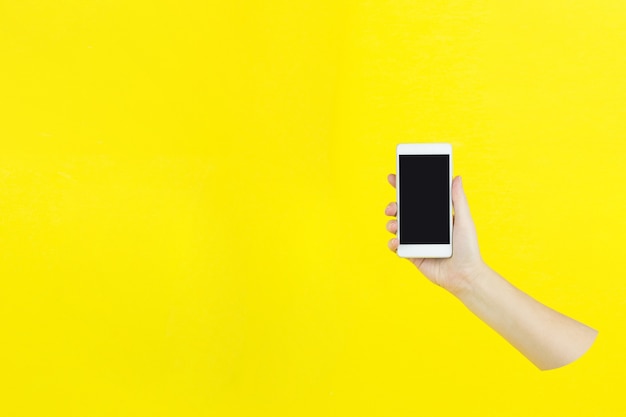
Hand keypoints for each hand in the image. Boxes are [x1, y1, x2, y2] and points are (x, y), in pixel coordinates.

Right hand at [385, 174, 485, 294]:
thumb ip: (458, 200)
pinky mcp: (412, 255)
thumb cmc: (469, 249)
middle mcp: (424, 227)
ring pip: (396, 227)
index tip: (393, 178)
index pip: (417, 199)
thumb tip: (457, 178)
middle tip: (392, 207)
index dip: (403, 188)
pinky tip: (396, 241)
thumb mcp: (464, 221)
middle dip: (393, 206)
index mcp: (435, 216)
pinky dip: (392, 242)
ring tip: (394, 225)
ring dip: (391, 223)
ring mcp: (416, 241)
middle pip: (402, 212)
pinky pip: (396, 246)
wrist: (465, 276)